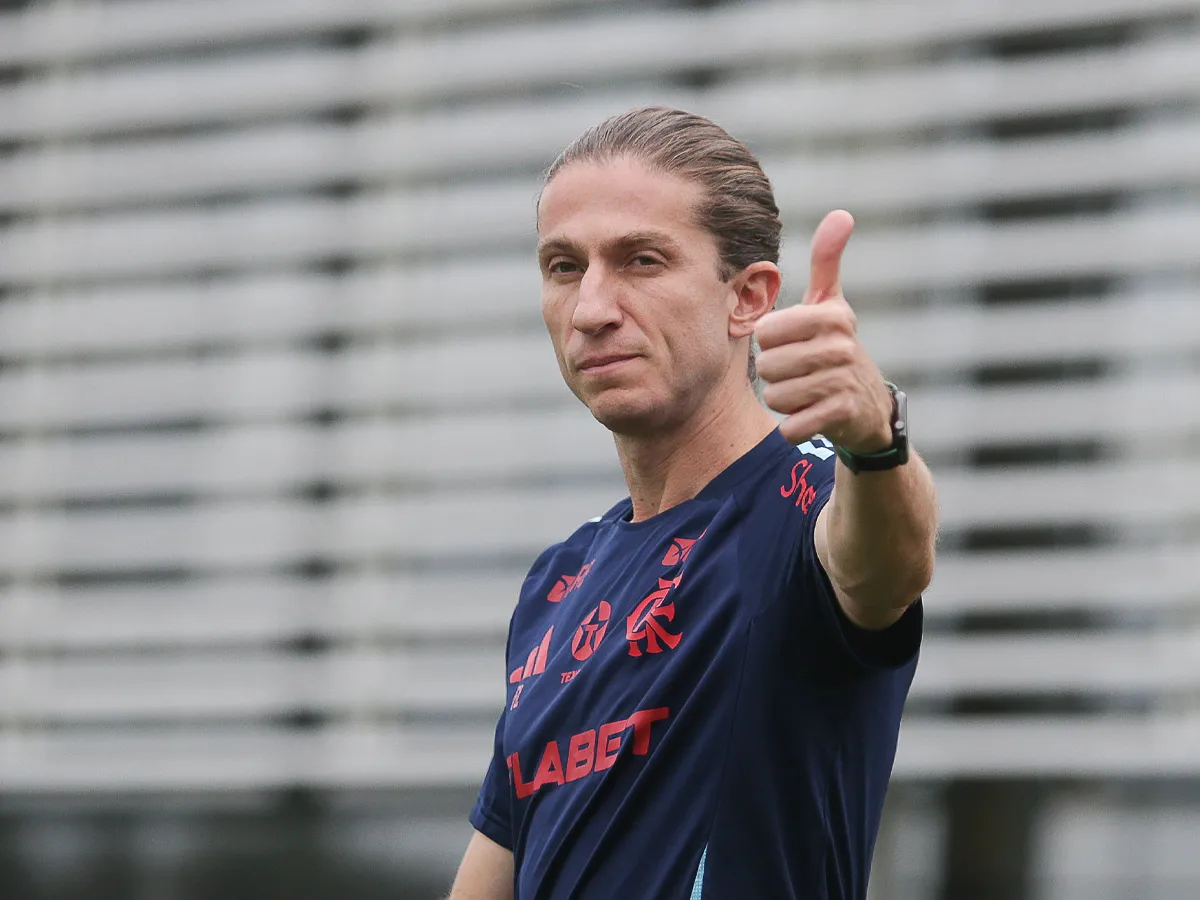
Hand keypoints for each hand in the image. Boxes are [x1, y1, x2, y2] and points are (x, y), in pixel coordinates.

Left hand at [754, 210, 892, 450]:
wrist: (868, 407)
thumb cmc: (835, 347)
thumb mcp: (832, 304)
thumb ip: (828, 261)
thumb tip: (841, 214)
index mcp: (832, 316)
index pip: (765, 332)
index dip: (771, 344)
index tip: (794, 345)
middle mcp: (840, 346)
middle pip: (767, 366)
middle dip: (776, 375)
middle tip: (800, 373)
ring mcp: (843, 381)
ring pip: (776, 396)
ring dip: (785, 401)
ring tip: (807, 393)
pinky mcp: (841, 416)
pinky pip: (791, 426)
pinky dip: (795, 427)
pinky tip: (812, 416)